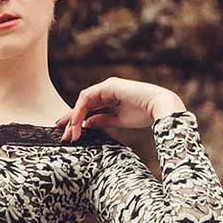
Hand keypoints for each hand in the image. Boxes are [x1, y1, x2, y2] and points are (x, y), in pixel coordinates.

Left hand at [55, 78, 185, 139]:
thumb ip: (103, 120)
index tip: (69, 133)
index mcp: (111, 96)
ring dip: (74, 118)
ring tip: (70, 134)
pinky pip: (88, 98)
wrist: (159, 107)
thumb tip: (87, 124)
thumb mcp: (119, 120)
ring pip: (83, 101)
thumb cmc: (144, 114)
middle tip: (63, 136)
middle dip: (72, 120)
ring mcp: (107, 86)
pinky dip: (80, 111)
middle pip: (83, 104)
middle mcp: (107, 89)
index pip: (89, 107)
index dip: (77, 120)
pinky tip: (76, 124)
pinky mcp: (108, 86)